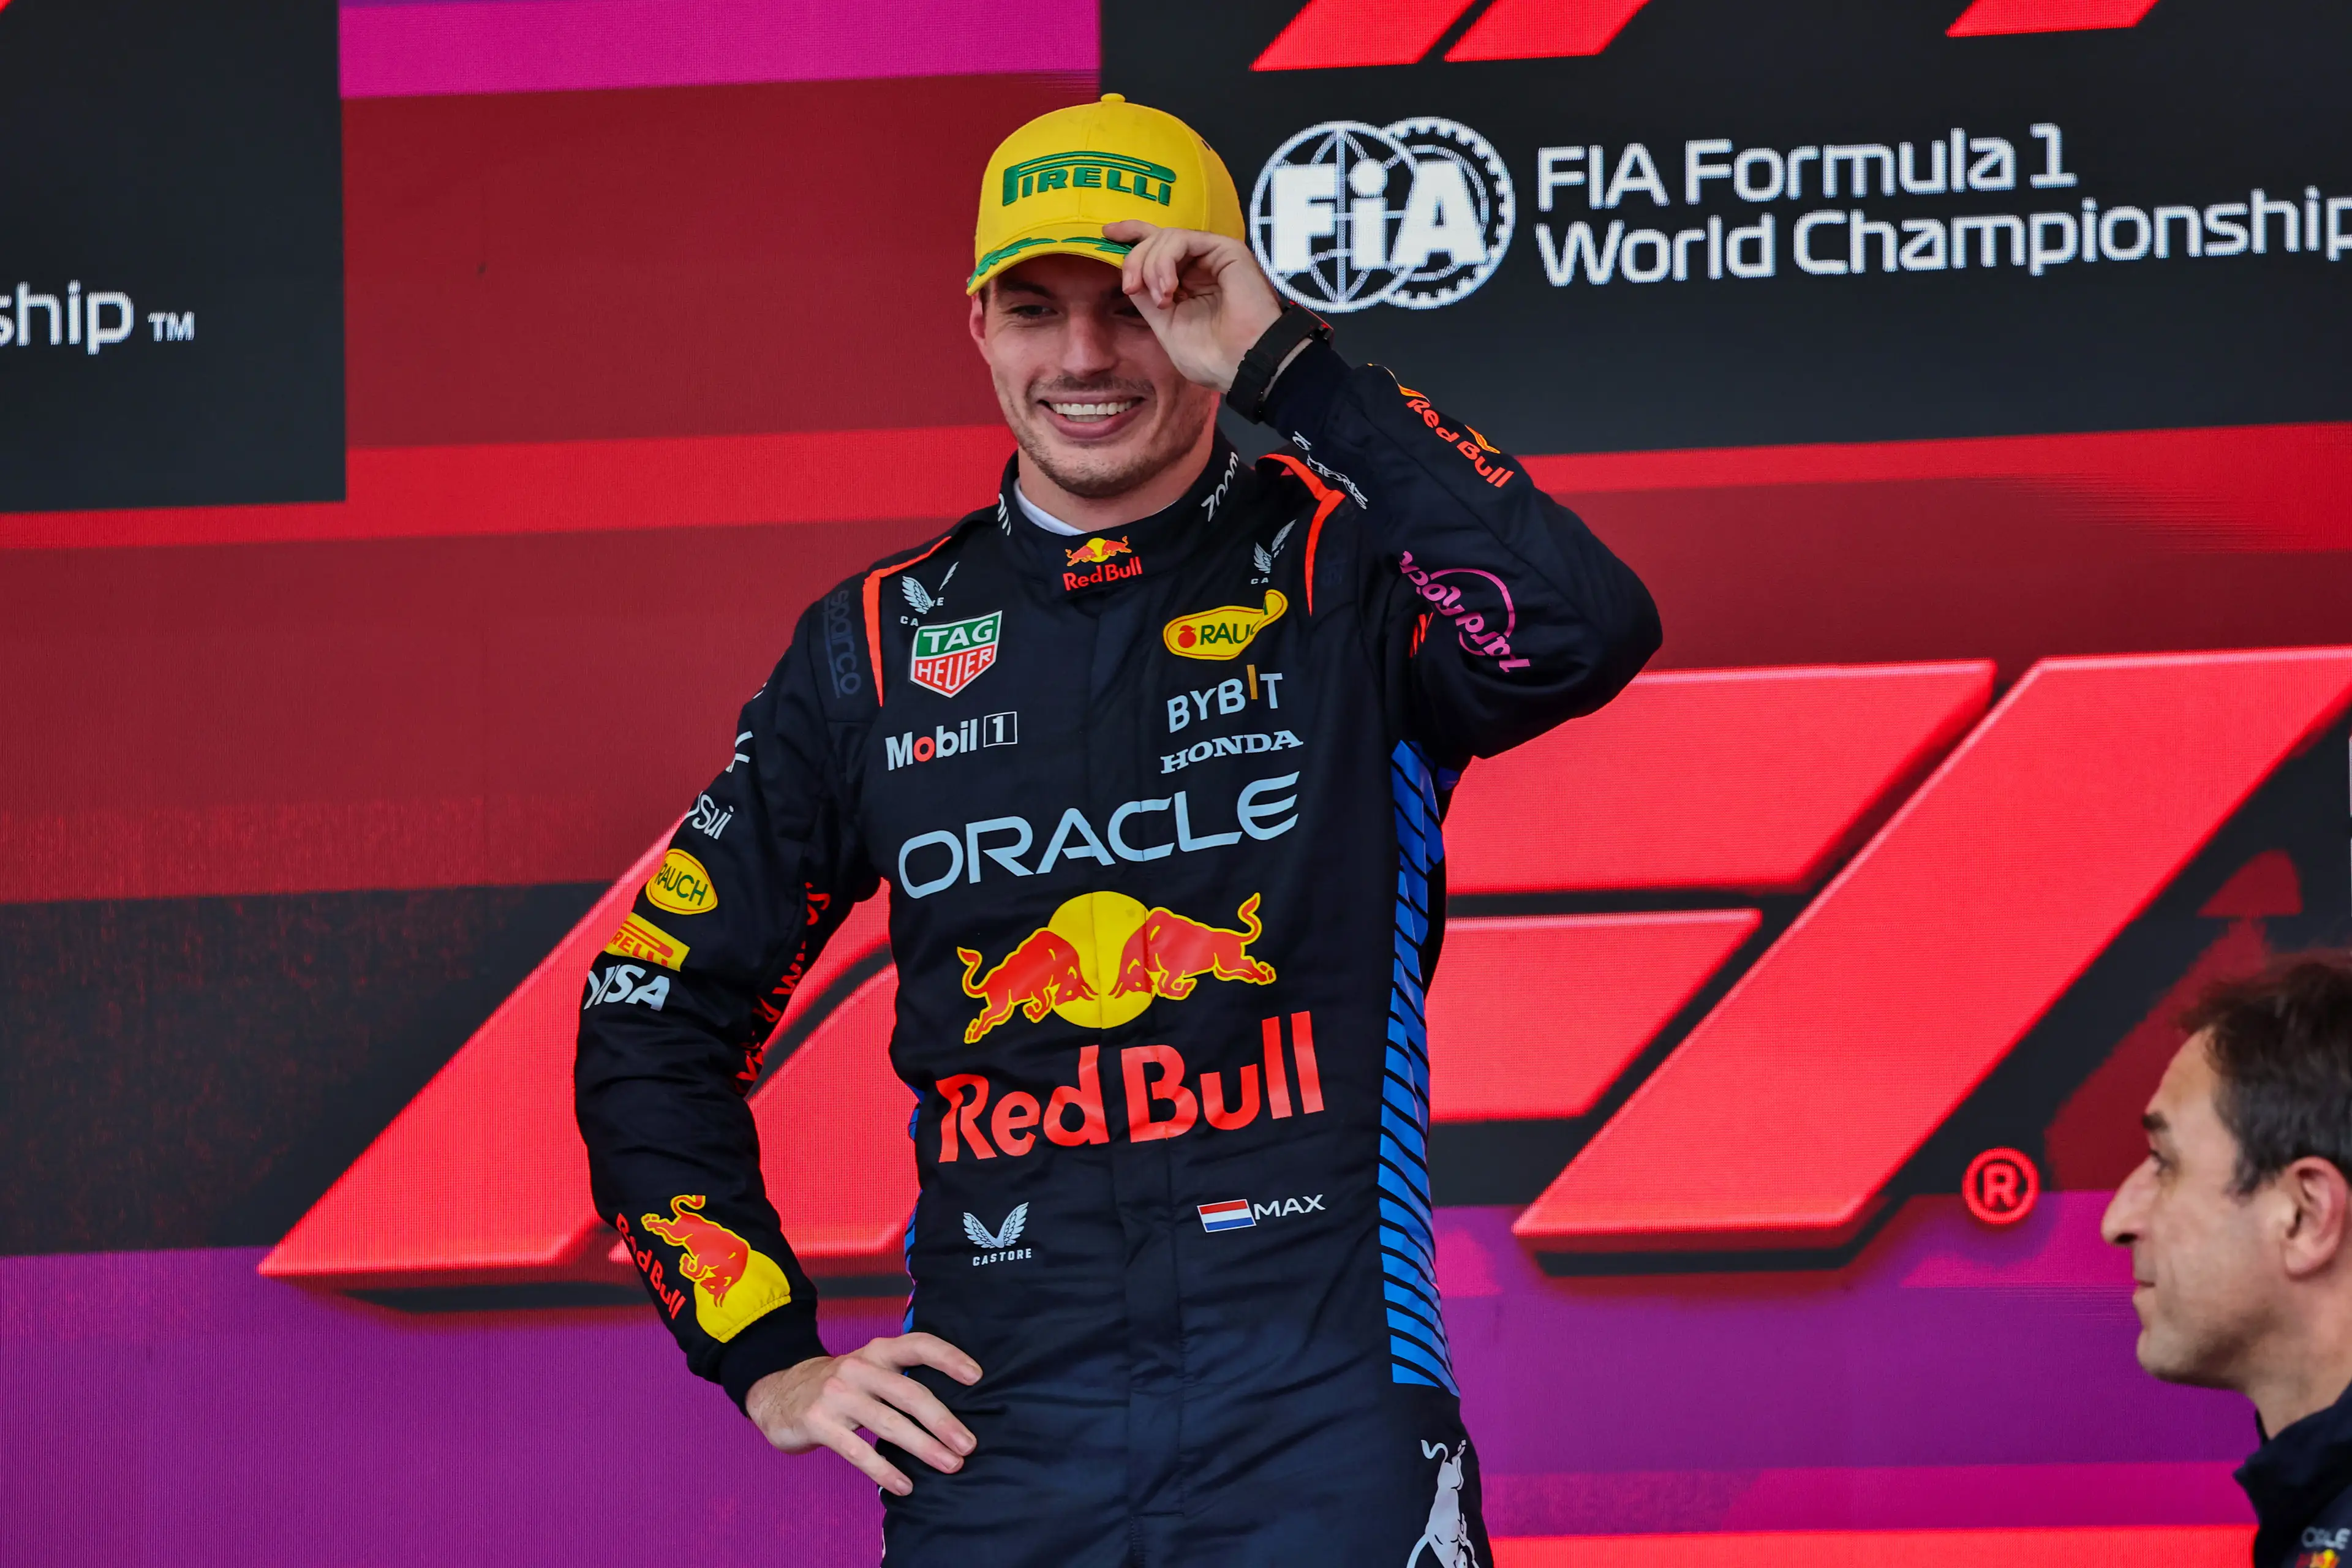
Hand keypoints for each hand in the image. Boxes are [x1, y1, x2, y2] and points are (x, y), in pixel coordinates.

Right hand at [743, 1333, 981, 1495]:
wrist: (778, 1394)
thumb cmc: (840, 1386)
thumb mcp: (868, 1369)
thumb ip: (901, 1378)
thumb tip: (953, 1409)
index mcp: (876, 1351)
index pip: (918, 1345)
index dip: (948, 1357)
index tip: (976, 1376)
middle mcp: (858, 1368)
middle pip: (908, 1392)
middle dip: (942, 1419)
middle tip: (968, 1444)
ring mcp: (837, 1396)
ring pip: (888, 1423)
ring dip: (923, 1446)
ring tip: (950, 1464)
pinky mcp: (819, 1423)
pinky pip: (858, 1451)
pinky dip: (885, 1470)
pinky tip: (906, 1485)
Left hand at [1106, 220, 1284, 393]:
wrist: (1244, 365)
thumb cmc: (1212, 357)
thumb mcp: (1166, 326)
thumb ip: (1147, 299)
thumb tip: (1128, 275)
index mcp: (1187, 284)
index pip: (1156, 249)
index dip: (1132, 236)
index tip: (1106, 235)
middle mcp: (1199, 266)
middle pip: (1155, 239)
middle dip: (1134, 259)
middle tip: (1132, 288)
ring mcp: (1212, 257)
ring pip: (1165, 237)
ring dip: (1150, 265)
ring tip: (1161, 298)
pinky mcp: (1225, 249)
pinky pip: (1183, 238)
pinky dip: (1166, 259)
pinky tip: (1168, 287)